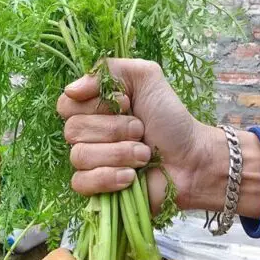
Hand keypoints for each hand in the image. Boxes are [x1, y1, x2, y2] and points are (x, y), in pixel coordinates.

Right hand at [56, 59, 259, 217]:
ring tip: (144, 154)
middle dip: (114, 130)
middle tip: (141, 130)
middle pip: (72, 130)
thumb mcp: (145, 77)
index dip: (96, 105)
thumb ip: (109, 70)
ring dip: (119, 153)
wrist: (193, 158)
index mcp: (92, 108)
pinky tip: (131, 177)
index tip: (126, 103)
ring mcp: (90, 163)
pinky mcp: (96, 190)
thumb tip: (71, 89)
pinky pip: (82, 183)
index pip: (66, 104)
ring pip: (79, 156)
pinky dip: (109, 178)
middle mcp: (86, 135)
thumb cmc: (170, 118)